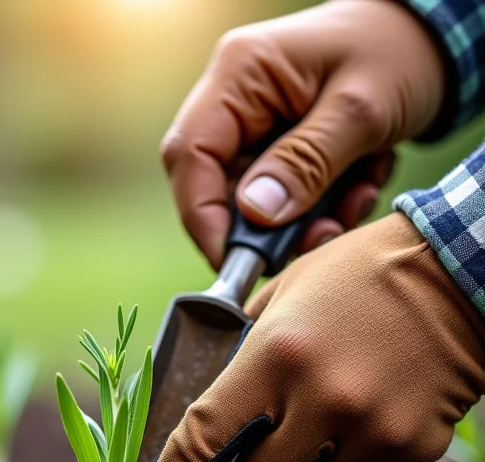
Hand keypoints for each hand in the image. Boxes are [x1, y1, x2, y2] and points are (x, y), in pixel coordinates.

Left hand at [138, 214, 484, 461]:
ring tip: (299, 436)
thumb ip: (246, 350)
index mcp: (279, 354)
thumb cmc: (360, 274)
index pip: (207, 433)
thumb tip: (219, 400)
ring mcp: (373, 429)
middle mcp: (324, 399)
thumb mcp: (285, 293)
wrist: (459, 272)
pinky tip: (353, 423)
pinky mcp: (413, 448)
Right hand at [161, 0, 446, 268]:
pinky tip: (357, 187)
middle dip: (264, 227)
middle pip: (214, 185)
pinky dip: (318, 209)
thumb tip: (257, 215)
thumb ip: (306, 163)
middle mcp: (235, 100)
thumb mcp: (360, 111)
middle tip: (316, 238)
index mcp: (240, 73)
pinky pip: (278, 198)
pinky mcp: (274, 148)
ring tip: (354, 202)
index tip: (232, 261)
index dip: (202, 216)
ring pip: (249, 201)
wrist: (432, 38)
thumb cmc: (398, 53)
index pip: (190, 154)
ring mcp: (252, 126)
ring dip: (301, 220)